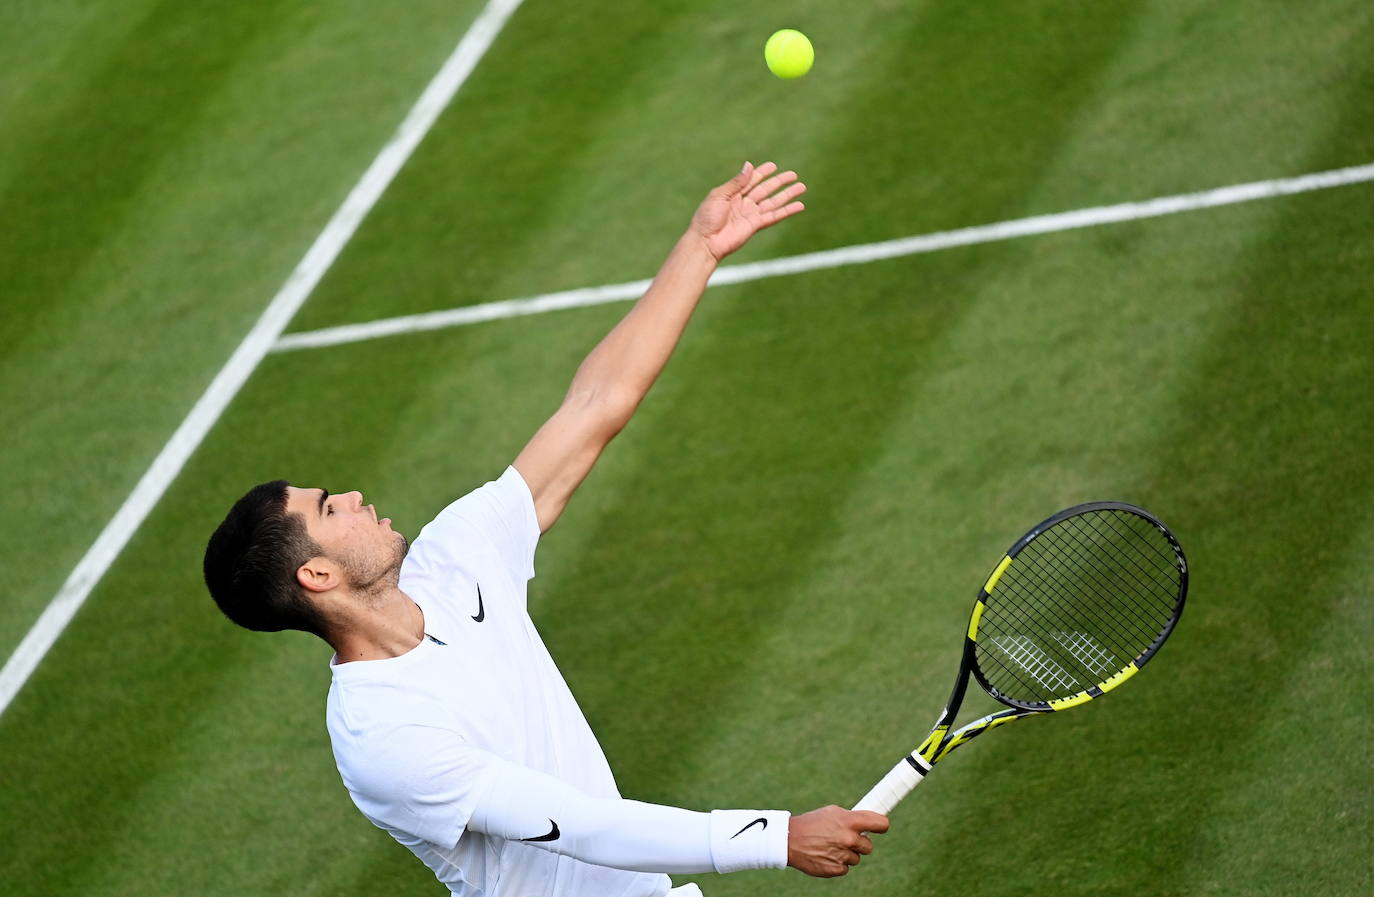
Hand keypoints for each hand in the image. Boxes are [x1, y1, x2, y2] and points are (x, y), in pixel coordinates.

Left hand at [689, 161, 806, 261]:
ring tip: (802, 187)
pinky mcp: (755, 226)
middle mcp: (744, 203)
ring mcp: (751, 214)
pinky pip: (774, 216)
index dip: (762, 172)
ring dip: (787, 195)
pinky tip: (799, 206)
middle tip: (793, 175)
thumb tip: (749, 165)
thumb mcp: (719, 195)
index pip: (751, 180)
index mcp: (733, 193)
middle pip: (766, 189)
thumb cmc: (706, 218)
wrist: (705, 241)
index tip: (774, 166)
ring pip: (773, 202)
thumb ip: (736, 182)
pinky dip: (787, 211)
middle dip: (779, 182)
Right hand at [786, 805, 888, 876]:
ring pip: (856, 858)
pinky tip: (825, 855)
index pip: (881, 824)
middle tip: (846, 838)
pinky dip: (837, 863)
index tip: (881, 826)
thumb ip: (851, 818)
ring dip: (847, 853)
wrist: (789, 840)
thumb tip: (868, 823)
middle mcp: (848, 839)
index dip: (882, 825)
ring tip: (830, 846)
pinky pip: (845, 868)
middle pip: (868, 846)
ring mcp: (842, 855)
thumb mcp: (832, 813)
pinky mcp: (836, 869)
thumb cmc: (811, 823)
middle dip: (859, 842)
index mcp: (849, 821)